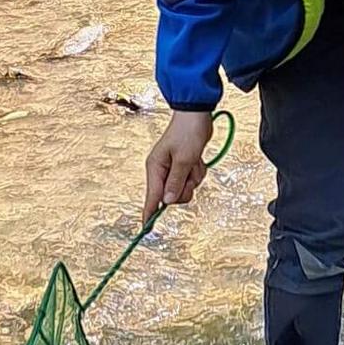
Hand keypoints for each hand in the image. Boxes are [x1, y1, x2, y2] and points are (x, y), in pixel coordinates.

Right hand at [143, 111, 215, 225]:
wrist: (197, 115)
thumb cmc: (188, 133)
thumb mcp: (184, 159)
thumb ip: (175, 182)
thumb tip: (167, 202)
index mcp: (155, 168)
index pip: (151, 197)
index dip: (149, 213)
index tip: (146, 229)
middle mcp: (161, 170)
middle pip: (171, 196)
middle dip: (184, 188)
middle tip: (189, 172)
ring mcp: (172, 169)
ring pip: (184, 189)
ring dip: (193, 178)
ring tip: (194, 161)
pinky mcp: (182, 167)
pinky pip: (191, 180)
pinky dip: (197, 172)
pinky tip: (197, 159)